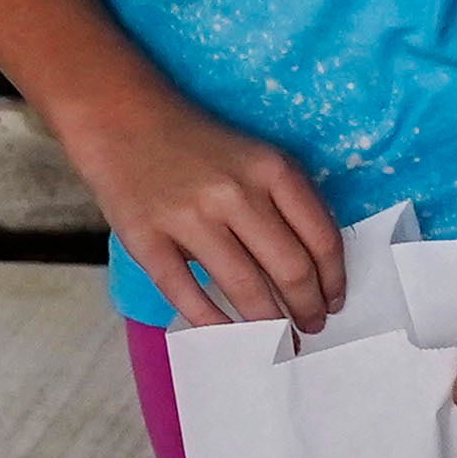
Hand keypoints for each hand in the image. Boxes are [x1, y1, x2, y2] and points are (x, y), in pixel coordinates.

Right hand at [53, 90, 345, 327]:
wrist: (121, 118)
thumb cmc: (199, 144)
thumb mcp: (257, 157)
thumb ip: (286, 202)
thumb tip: (316, 271)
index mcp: (272, 170)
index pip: (321, 239)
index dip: (334, 279)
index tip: (335, 301)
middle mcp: (235, 194)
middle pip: (290, 269)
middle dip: (308, 309)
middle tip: (312, 327)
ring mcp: (188, 218)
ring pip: (244, 288)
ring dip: (270, 324)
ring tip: (281, 339)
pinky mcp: (146, 239)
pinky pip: (186, 293)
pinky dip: (212, 322)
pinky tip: (230, 335)